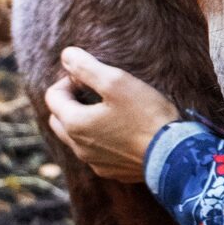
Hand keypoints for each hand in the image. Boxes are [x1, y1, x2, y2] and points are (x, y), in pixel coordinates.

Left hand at [44, 47, 179, 182]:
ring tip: (110, 108)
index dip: (69, 79)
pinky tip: (123, 130)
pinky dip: (101, 138)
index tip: (93, 75)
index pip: (53, 96)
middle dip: (70, 101)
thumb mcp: (117, 82)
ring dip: (84, 120)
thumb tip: (66, 54)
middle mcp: (77, 147)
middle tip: (95, 89)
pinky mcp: (110, 170)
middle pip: (59, 119)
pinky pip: (96, 152)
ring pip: (76, 137)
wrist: (171, 154)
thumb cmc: (145, 114)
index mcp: (74, 124)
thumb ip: (87, 67)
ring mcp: (93, 162)